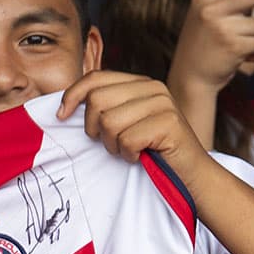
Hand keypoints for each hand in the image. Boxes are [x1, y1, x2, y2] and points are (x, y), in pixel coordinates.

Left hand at [72, 70, 211, 186]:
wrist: (192, 175)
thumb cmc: (153, 152)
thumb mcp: (126, 123)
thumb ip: (106, 108)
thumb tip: (66, 106)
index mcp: (140, 83)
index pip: (95, 78)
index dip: (72, 95)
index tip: (61, 116)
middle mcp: (153, 88)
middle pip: (97, 100)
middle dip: (95, 129)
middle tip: (111, 144)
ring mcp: (163, 103)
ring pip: (109, 122)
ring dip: (113, 146)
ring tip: (129, 151)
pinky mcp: (169, 123)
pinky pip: (127, 140)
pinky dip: (129, 155)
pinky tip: (141, 156)